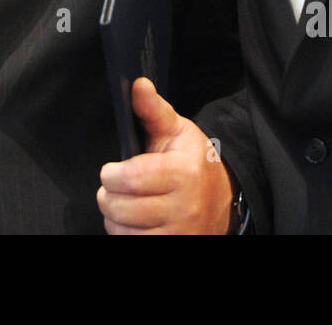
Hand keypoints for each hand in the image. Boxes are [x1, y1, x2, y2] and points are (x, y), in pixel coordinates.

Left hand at [96, 77, 233, 233]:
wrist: (223, 198)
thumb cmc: (194, 162)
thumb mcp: (177, 131)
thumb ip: (153, 109)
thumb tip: (138, 84)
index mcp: (183, 173)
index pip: (131, 178)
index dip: (111, 174)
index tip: (110, 170)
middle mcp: (184, 207)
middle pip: (121, 208)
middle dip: (107, 196)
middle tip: (113, 188)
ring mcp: (180, 234)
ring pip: (123, 232)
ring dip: (114, 218)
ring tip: (123, 205)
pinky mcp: (176, 247)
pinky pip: (133, 246)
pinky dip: (125, 235)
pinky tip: (133, 223)